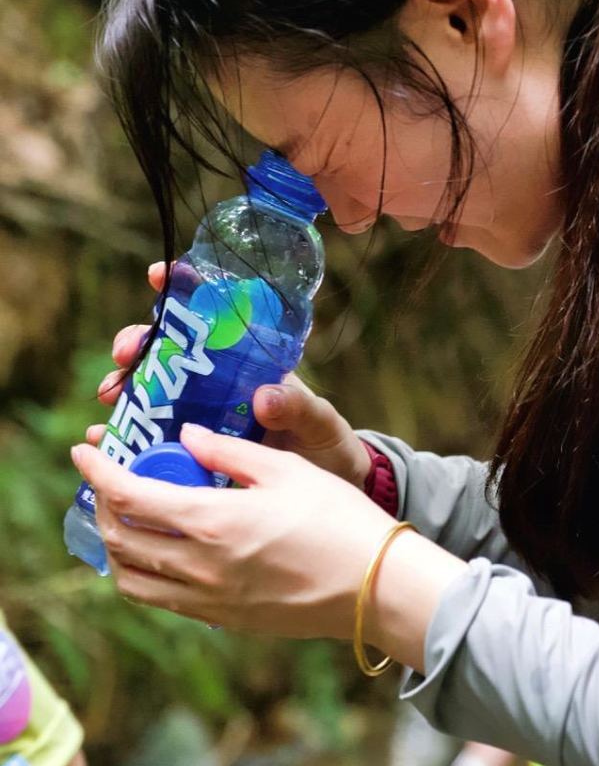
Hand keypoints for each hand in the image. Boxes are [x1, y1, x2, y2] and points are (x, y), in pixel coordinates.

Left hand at [70, 424, 449, 642]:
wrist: (375, 588)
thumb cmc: (339, 520)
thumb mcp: (285, 470)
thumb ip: (228, 452)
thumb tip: (187, 436)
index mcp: (212, 522)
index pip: (129, 495)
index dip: (97, 471)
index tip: (83, 452)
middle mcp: (199, 567)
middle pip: (118, 539)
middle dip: (101, 506)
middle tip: (107, 482)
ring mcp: (208, 600)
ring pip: (131, 580)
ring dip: (116, 546)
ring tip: (127, 521)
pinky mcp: (224, 620)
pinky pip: (162, 601)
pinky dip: (144, 575)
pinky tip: (161, 554)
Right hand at [91, 262, 371, 487]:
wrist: (325, 490)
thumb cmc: (325, 445)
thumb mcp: (317, 422)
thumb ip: (298, 408)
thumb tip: (264, 398)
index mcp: (247, 365)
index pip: (212, 318)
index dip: (182, 290)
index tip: (158, 275)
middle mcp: (216, 386)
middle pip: (166, 352)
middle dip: (138, 344)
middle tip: (125, 354)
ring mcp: (199, 417)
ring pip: (149, 390)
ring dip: (122, 387)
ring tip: (109, 395)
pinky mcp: (188, 452)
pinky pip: (149, 437)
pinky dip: (124, 433)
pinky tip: (106, 435)